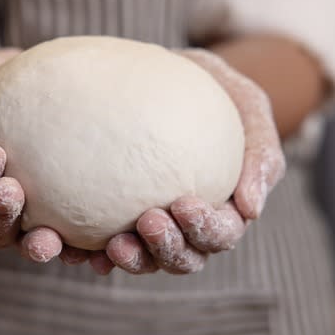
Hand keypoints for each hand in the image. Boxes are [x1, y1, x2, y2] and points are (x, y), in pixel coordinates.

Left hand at [102, 48, 285, 274]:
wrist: (170, 75)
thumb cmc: (217, 91)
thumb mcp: (247, 104)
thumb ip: (260, 151)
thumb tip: (251, 209)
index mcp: (221, 209)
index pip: (219, 234)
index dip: (205, 230)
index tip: (183, 204)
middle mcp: (185, 226)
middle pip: (182, 257)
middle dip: (166, 248)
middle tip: (147, 221)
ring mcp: (148, 225)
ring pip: (143, 258)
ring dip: (129, 259)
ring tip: (111, 245)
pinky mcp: (112, 215)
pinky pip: (100, 242)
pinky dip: (89, 251)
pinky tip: (73, 246)